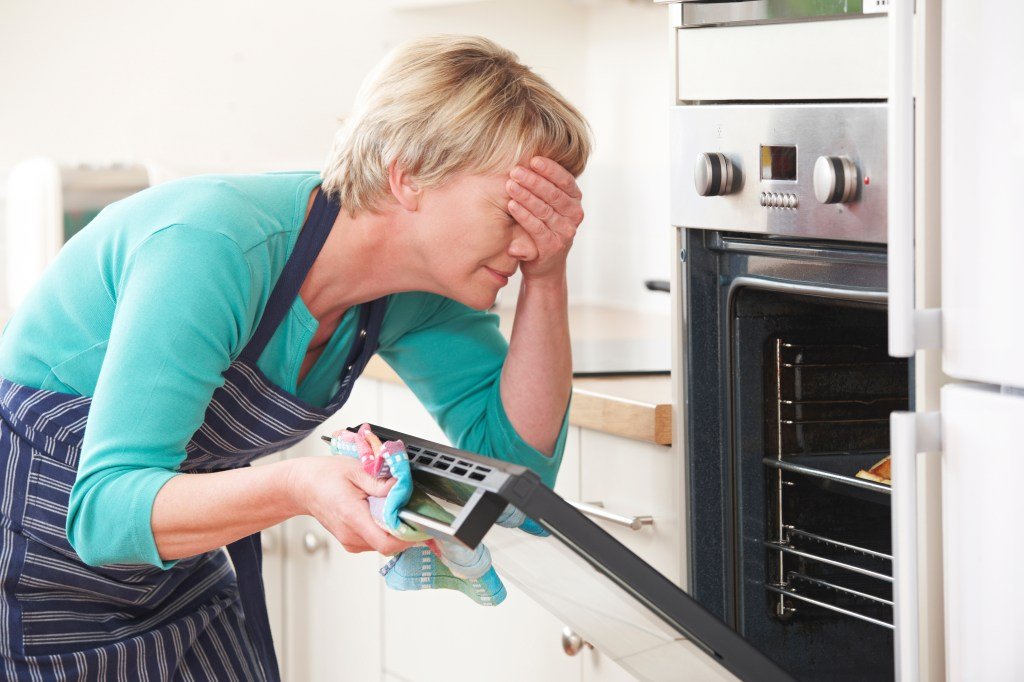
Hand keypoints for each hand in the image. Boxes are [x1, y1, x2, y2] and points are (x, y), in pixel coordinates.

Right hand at [287, 454, 416, 555]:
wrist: (302, 486)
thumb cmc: (325, 476)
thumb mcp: (356, 469)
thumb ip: (380, 481)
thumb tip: (401, 488)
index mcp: (352, 516)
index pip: (387, 542)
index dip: (408, 537)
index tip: (421, 524)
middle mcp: (351, 535)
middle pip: (389, 544)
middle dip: (405, 529)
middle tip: (410, 508)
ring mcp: (350, 541)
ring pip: (384, 544)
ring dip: (394, 529)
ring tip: (392, 507)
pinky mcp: (351, 542)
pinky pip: (375, 541)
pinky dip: (384, 529)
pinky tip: (380, 512)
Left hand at [506, 156, 583, 281]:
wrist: (542, 264)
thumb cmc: (541, 226)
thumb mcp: (546, 204)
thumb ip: (543, 186)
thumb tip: (527, 157)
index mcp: (574, 200)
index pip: (565, 180)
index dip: (550, 169)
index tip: (533, 159)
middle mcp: (574, 215)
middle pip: (554, 193)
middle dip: (534, 180)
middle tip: (516, 171)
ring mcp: (565, 232)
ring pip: (545, 209)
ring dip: (526, 196)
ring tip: (510, 185)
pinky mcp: (552, 246)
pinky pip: (537, 227)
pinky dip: (523, 215)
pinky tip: (511, 205)